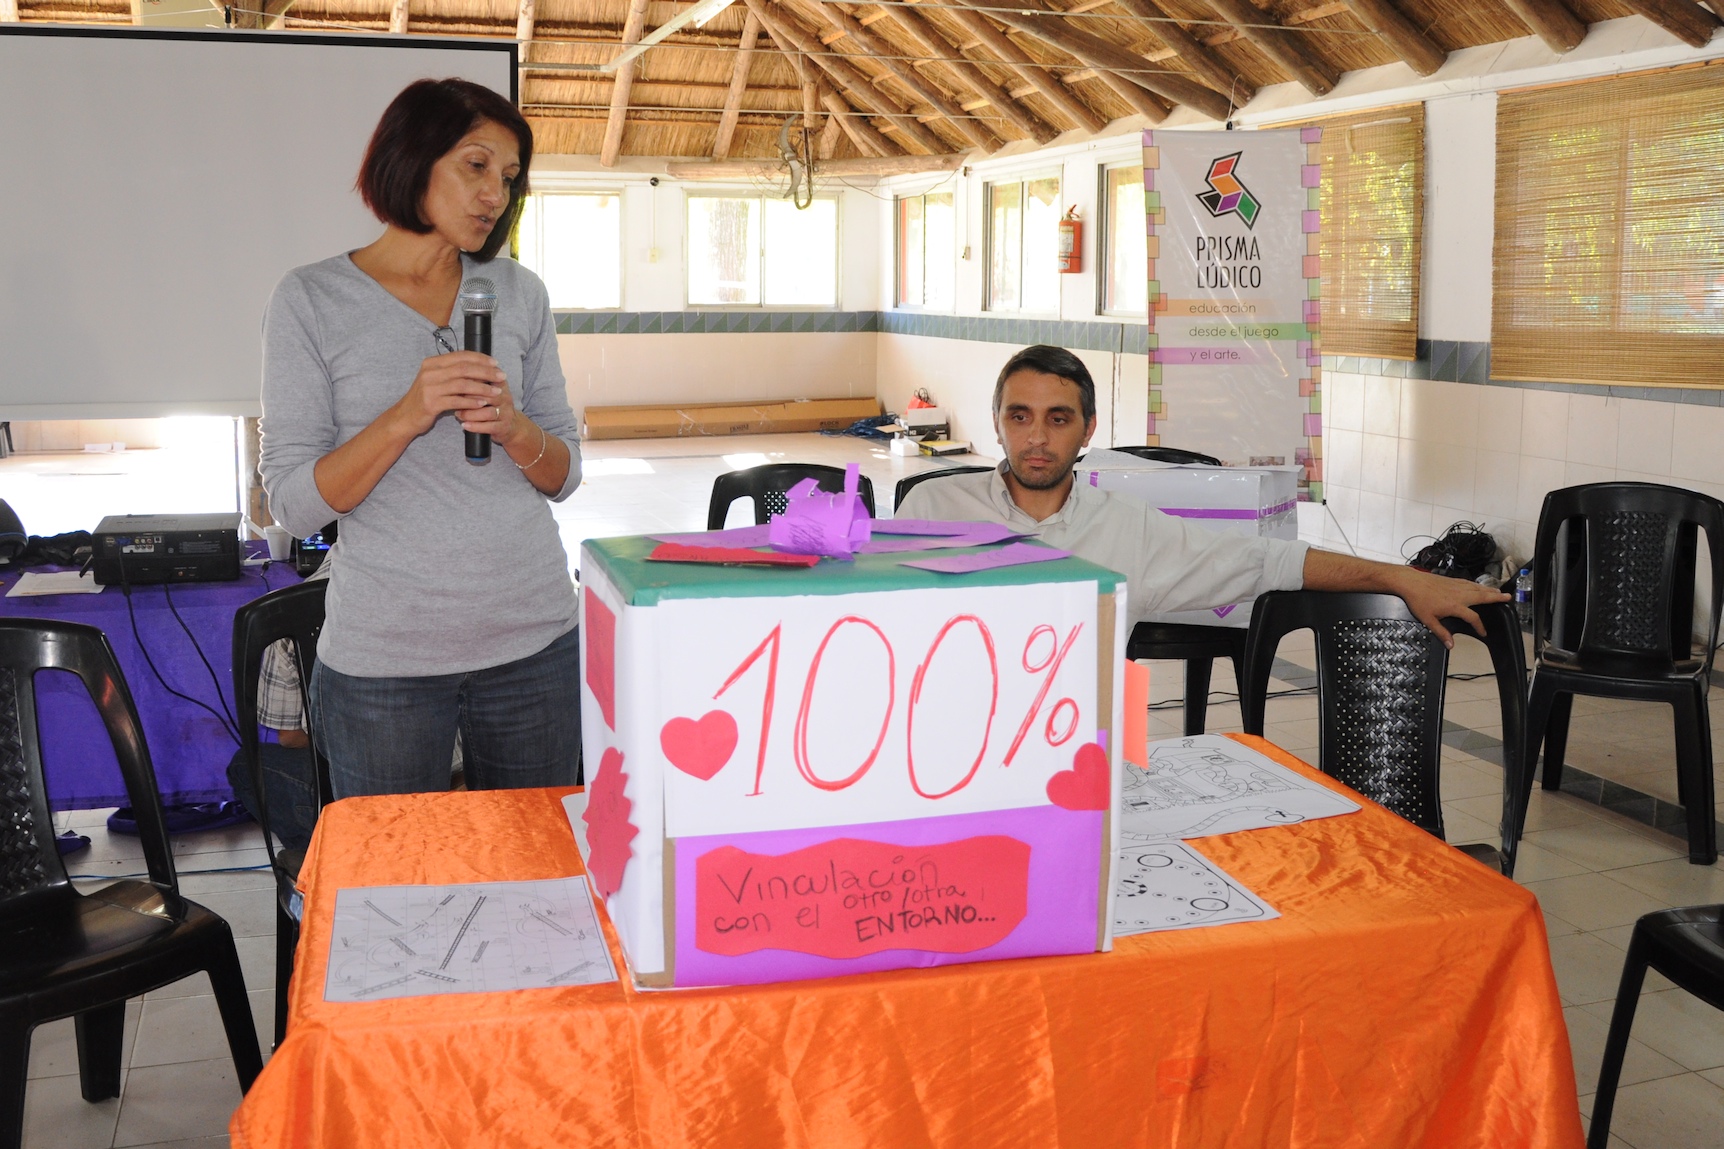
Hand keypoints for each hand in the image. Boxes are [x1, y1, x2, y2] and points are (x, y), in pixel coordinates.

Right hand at [395, 351, 507, 437]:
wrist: (405, 416)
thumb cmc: (426, 398)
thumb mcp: (436, 380)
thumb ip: (452, 372)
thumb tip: (478, 366)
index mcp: (432, 363)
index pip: (460, 356)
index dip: (480, 359)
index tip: (496, 363)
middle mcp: (430, 372)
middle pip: (464, 368)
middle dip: (486, 372)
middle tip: (501, 376)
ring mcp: (429, 388)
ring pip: (462, 384)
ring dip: (482, 388)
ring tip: (496, 391)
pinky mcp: (431, 403)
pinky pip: (457, 401)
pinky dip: (472, 402)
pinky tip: (483, 403)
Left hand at [457, 382, 524, 447]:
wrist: (510, 425)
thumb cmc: (492, 405)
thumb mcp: (486, 389)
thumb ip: (474, 381)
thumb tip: (452, 375)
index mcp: (500, 384)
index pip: (486, 377)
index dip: (469, 379)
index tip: (455, 382)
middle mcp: (505, 397)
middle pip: (487, 394)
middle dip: (468, 397)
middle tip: (453, 400)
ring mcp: (506, 412)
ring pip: (488, 412)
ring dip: (470, 414)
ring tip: (458, 414)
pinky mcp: (504, 426)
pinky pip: (489, 427)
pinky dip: (475, 426)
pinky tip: (465, 425)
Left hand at [1386, 566, 1511, 647]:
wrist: (1411, 582)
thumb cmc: (1418, 601)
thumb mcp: (1428, 620)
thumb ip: (1441, 632)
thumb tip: (1451, 645)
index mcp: (1455, 606)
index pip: (1474, 618)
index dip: (1480, 626)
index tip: (1483, 632)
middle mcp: (1460, 594)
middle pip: (1483, 596)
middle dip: (1496, 598)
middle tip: (1508, 598)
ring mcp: (1457, 586)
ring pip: (1478, 588)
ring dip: (1490, 590)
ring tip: (1499, 592)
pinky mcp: (1452, 580)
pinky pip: (1470, 582)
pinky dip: (1478, 585)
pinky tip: (1480, 586)